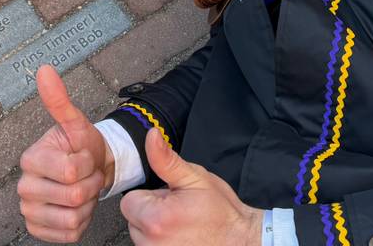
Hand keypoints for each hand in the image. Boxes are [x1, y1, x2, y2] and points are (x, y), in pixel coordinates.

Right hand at [18, 65, 114, 242]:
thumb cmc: (81, 148)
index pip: (70, 171)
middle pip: (74, 195)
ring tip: (82, 190)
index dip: (87, 164)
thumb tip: (45, 69)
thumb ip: (59, 100)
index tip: (84, 157)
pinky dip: (81, 222)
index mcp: (30, 160)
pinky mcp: (38, 231)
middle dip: (91, 184)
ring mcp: (29, 211)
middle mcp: (24, 187)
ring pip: (72, 217)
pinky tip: (77, 207)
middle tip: (86, 174)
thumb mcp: (76, 124)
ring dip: (87, 205)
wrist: (88, 170)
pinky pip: (70, 234)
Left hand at [121, 129, 262, 245]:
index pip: (130, 201)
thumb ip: (166, 159)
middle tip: (178, 211)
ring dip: (156, 228)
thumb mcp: (195, 178)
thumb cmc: (221, 211)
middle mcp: (151, 243)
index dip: (151, 196)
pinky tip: (181, 237)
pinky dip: (161, 241)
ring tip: (181, 224)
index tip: (171, 198)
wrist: (242, 240)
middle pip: (134, 219)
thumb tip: (151, 136)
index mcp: (156, 218)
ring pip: (141, 235)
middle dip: (151, 212)